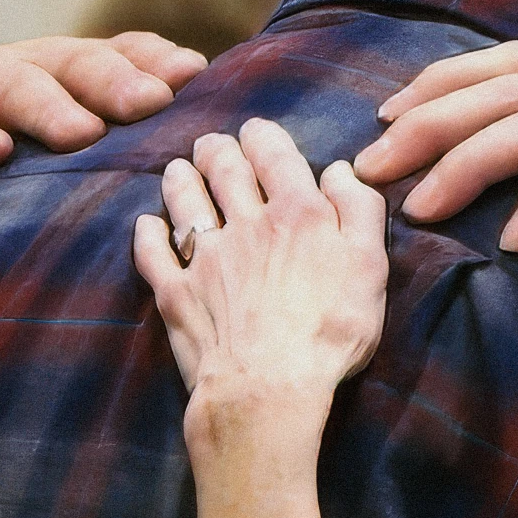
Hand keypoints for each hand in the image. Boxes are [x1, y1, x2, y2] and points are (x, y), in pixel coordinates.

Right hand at [0, 33, 206, 204]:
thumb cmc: (0, 134)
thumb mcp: (58, 126)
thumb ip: (115, 134)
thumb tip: (200, 160)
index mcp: (75, 74)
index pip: (125, 55)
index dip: (159, 61)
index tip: (197, 75)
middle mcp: (37, 71)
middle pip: (83, 67)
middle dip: (120, 82)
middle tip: (155, 101)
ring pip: (23, 89)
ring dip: (53, 109)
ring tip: (82, 133)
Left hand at [131, 118, 386, 517]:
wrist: (268, 388)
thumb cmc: (331, 331)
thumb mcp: (370, 266)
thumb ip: (359, 210)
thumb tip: (341, 169)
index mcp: (298, 213)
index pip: (276, 157)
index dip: (264, 137)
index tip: (254, 129)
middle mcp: (246, 224)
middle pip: (225, 172)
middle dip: (217, 150)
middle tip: (211, 142)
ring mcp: (205, 258)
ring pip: (186, 203)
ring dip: (181, 180)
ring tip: (177, 168)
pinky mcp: (176, 294)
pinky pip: (154, 254)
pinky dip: (148, 235)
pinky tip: (147, 224)